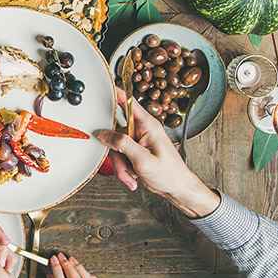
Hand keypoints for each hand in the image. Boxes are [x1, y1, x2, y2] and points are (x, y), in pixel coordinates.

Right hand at [95, 90, 219, 217]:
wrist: (177, 189)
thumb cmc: (169, 174)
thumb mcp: (143, 159)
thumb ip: (122, 144)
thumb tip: (103, 133)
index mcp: (148, 124)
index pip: (127, 101)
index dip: (113, 93)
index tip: (100, 88)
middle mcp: (142, 129)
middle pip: (115, 131)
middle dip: (116, 152)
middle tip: (123, 165)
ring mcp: (138, 139)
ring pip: (116, 146)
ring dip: (120, 164)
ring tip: (131, 175)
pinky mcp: (135, 150)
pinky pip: (120, 155)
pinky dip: (123, 168)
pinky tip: (132, 176)